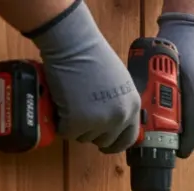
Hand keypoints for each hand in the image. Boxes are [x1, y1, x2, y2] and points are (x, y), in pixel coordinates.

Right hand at [27, 0, 141, 152]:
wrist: (74, 45)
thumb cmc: (93, 57)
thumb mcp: (120, 84)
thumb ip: (121, 103)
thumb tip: (115, 120)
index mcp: (132, 107)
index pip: (129, 138)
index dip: (115, 142)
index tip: (107, 143)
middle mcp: (119, 117)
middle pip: (105, 141)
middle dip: (92, 133)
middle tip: (82, 119)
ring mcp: (99, 121)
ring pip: (84, 138)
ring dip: (75, 126)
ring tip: (72, 105)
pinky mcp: (77, 122)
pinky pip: (66, 132)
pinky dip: (60, 123)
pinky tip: (61, 106)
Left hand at [155, 12, 193, 158]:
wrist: (193, 28)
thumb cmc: (173, 47)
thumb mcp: (161, 72)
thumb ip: (159, 96)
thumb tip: (148, 120)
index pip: (193, 127)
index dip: (186, 144)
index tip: (179, 153)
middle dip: (187, 135)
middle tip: (175, 142)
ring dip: (192, 121)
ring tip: (179, 122)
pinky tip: (189, 105)